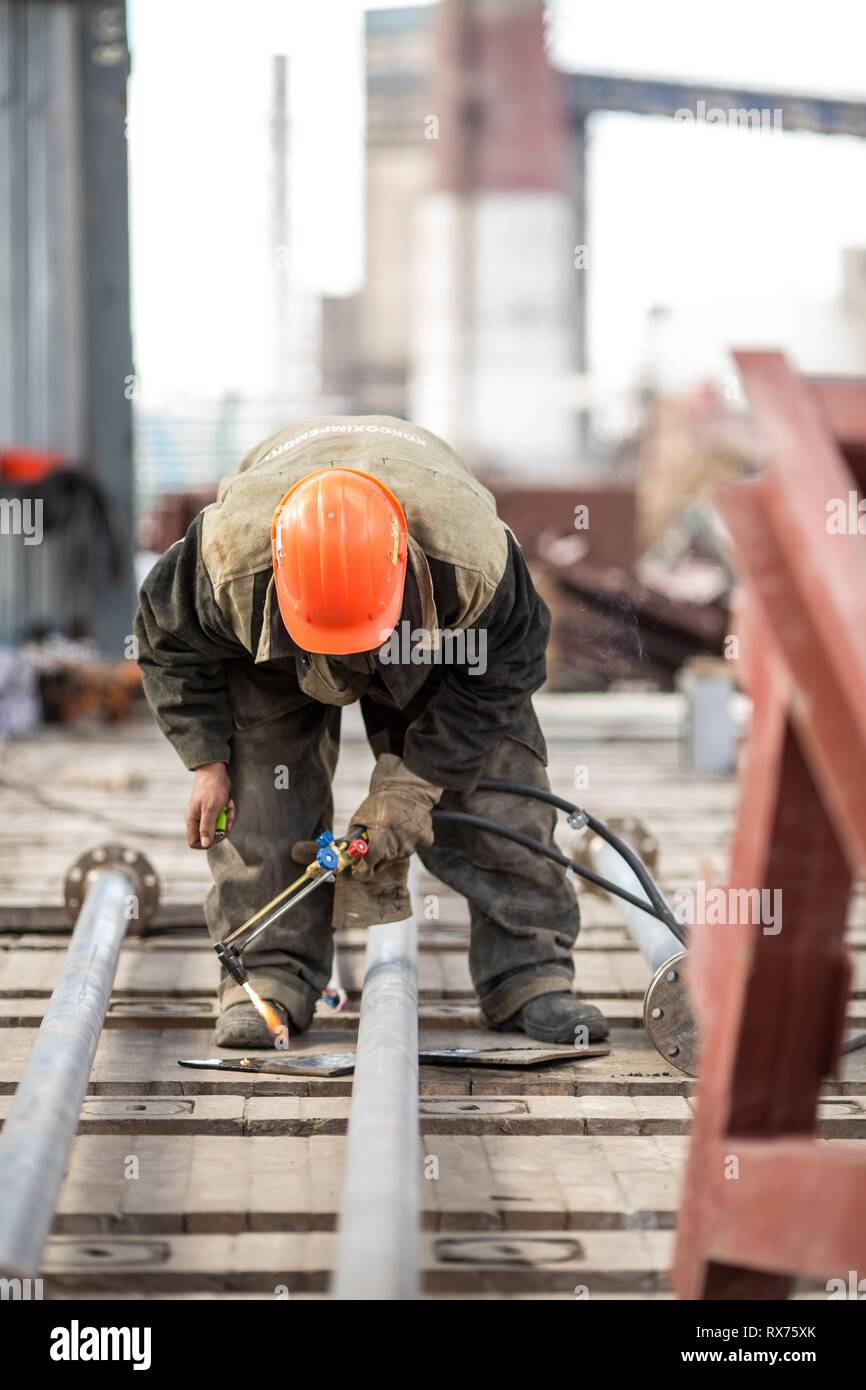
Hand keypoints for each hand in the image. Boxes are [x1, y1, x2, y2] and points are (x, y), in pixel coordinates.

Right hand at [186, 762, 234, 848]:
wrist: (215, 772)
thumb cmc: (211, 788)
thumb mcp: (210, 809)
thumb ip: (206, 827)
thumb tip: (205, 844)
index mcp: (193, 820)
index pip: (194, 842)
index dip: (206, 842)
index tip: (217, 834)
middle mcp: (198, 819)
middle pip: (210, 837)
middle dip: (221, 829)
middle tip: (227, 819)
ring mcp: (206, 815)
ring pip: (218, 828)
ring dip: (227, 820)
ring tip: (228, 808)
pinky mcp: (214, 810)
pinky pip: (223, 818)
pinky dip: (228, 813)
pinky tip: (229, 803)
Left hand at [349, 754, 442, 878]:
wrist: (407, 788)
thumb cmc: (381, 801)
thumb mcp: (360, 818)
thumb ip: (354, 839)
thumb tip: (350, 854)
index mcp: (379, 844)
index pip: (367, 871)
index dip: (361, 870)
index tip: (359, 867)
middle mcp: (397, 848)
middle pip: (383, 863)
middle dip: (377, 855)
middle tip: (376, 839)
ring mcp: (413, 845)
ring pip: (398, 855)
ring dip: (393, 847)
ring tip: (391, 827)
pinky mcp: (425, 840)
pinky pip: (412, 847)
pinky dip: (408, 839)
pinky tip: (405, 826)